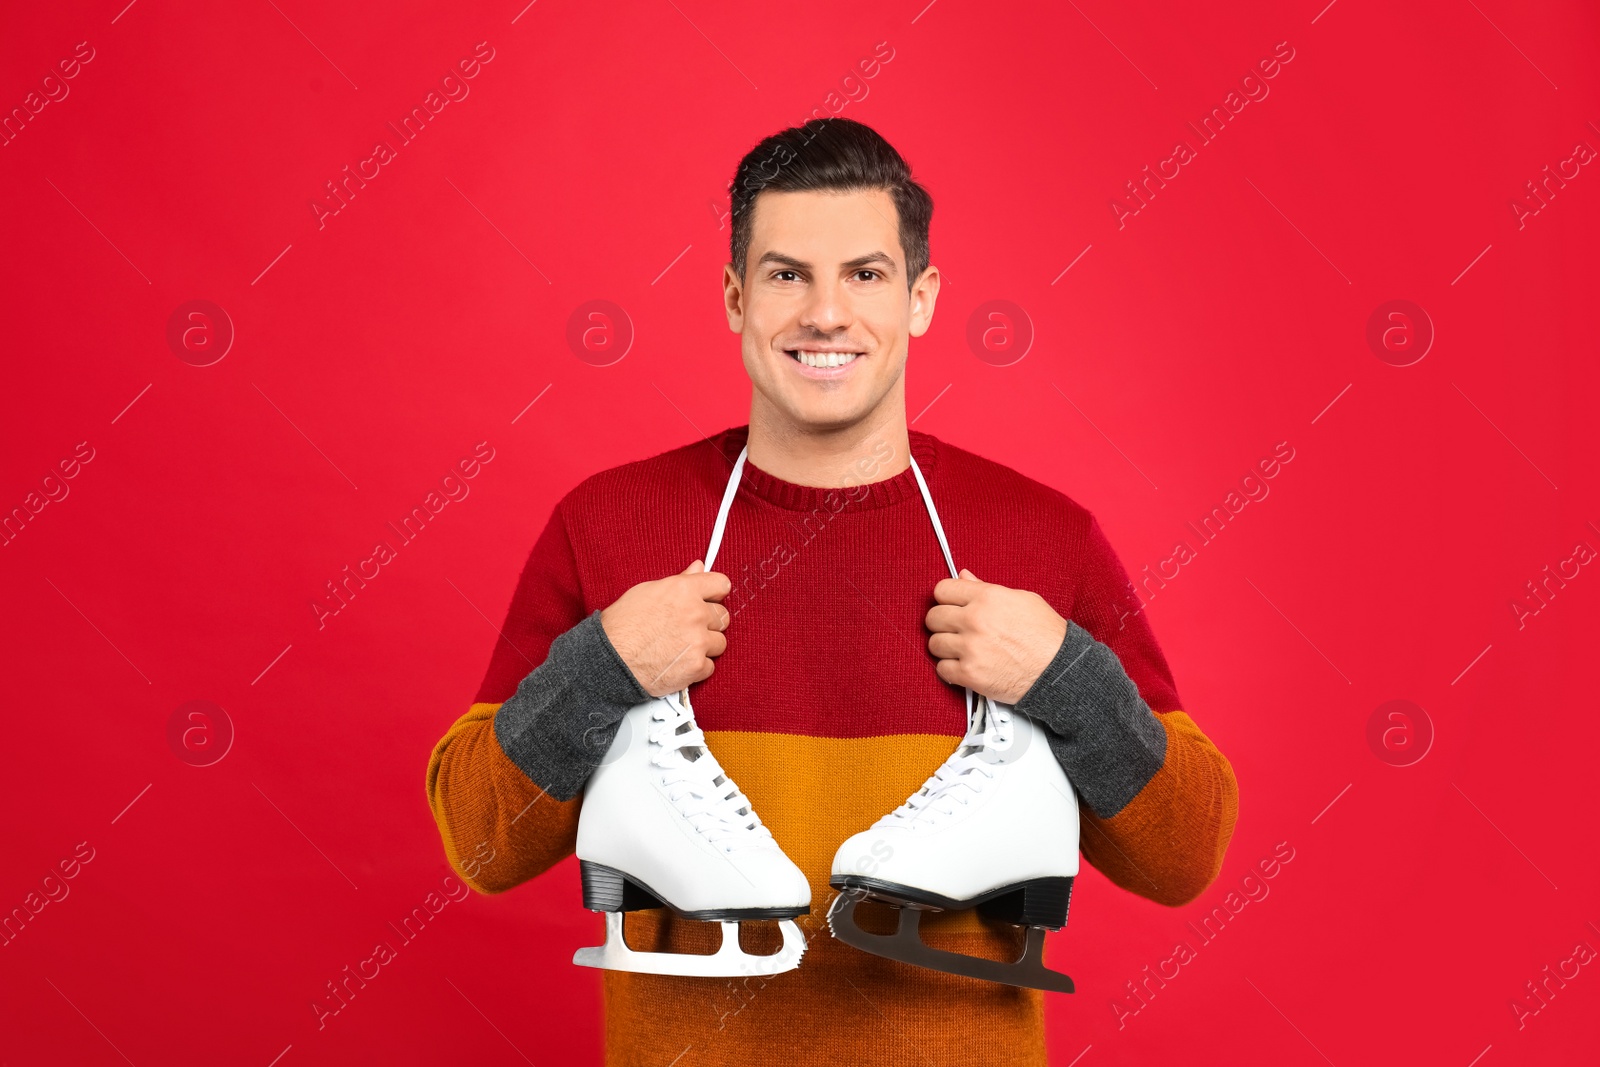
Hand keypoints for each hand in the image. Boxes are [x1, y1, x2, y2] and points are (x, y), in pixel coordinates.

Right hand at [599, 560, 731, 696]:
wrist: (610, 660)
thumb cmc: (621, 625)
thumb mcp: (647, 592)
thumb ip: (679, 581)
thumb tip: (698, 568)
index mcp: (684, 590)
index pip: (721, 584)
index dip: (716, 592)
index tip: (713, 598)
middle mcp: (695, 614)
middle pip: (723, 616)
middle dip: (709, 622)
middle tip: (689, 628)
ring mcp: (698, 641)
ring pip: (719, 643)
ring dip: (705, 646)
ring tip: (681, 647)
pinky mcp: (696, 666)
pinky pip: (709, 666)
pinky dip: (696, 667)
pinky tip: (678, 663)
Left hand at [925, 568, 1067, 704]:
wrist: (1059, 670)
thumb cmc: (1046, 635)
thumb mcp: (1022, 599)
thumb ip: (986, 588)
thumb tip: (963, 577)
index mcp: (987, 597)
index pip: (942, 590)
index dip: (945, 598)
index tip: (950, 606)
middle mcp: (975, 620)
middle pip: (933, 617)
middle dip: (942, 623)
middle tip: (955, 629)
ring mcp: (970, 648)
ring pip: (934, 644)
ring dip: (945, 647)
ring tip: (962, 649)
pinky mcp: (970, 674)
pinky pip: (942, 669)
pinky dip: (951, 669)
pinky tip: (965, 665)